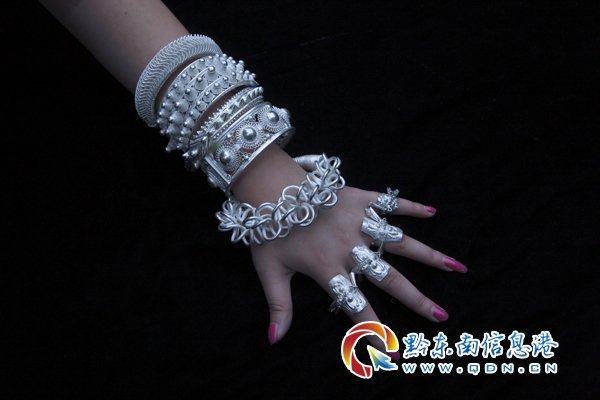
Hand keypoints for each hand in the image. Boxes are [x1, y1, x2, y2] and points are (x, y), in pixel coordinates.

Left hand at [233, 146, 467, 353]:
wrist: (269, 186)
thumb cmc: (269, 228)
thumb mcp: (269, 271)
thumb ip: (278, 306)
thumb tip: (275, 340)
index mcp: (329, 269)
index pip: (356, 305)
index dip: (373, 330)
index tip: (392, 351)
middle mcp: (350, 248)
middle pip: (389, 278)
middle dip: (416, 299)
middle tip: (441, 315)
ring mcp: (359, 222)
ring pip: (400, 242)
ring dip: (428, 255)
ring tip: (456, 266)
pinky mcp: (360, 198)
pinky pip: (389, 203)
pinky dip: (411, 207)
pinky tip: (433, 211)